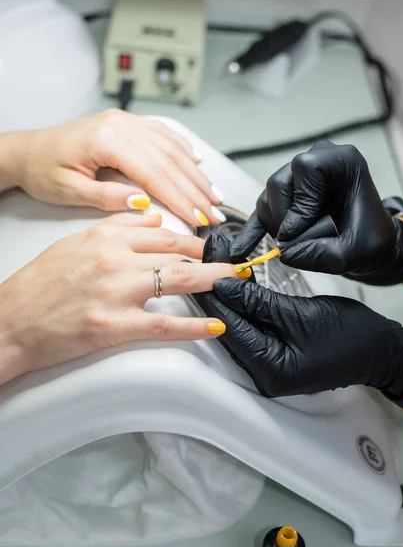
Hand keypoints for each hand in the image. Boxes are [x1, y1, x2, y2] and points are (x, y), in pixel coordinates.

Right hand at [0, 214, 243, 385]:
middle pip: (177, 252)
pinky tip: (213, 326)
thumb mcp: (73, 243)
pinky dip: (193, 326)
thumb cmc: (38, 286)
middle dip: (211, 256)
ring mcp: (115, 293)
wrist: (11, 322)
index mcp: (104, 237)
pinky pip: (164, 324)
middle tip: (235, 262)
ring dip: (213, 281)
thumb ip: (115, 227)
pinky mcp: (113, 326)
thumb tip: (153, 219)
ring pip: (177, 281)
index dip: (194, 238)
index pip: (162, 232)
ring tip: (235, 282)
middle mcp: (113, 260)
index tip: (211, 243)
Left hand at [13, 110, 225, 226]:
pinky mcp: (128, 124)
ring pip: (172, 148)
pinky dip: (184, 150)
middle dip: (196, 190)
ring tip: (214, 195)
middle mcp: (121, 125)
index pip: (155, 174)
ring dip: (196, 174)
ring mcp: (126, 121)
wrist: (29, 152)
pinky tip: (197, 163)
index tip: (199, 218)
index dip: (182, 199)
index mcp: (107, 139)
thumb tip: (144, 202)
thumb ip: (108, 196)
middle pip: (170, 161)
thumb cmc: (45, 171)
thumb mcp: (70, 190)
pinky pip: (163, 134)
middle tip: (215, 213)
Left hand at [195, 278, 402, 407]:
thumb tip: (224, 284)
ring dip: (230, 302)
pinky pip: (252, 332)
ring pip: (239, 330)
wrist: (381, 350)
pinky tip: (237, 291)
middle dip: (218, 298)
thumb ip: (258, 301)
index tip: (199, 272)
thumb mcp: (300, 313)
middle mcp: (265, 376)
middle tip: (204, 266)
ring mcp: (270, 369)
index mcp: (271, 370)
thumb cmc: (351, 336)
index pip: (230, 328)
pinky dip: (245, 311)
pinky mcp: (276, 359)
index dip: (213, 298)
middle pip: (230, 330)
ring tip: (215, 273)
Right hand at [231, 140, 402, 284]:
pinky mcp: (286, 199)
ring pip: (267, 198)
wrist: (371, 246)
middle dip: (284, 218)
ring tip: (296, 244)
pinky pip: (261, 211)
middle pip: (279, 183)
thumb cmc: (370, 242)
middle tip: (298, 241)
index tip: (306, 229)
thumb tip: (281, 251)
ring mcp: (298, 179)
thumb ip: (318, 254)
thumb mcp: (350, 253)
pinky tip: (241, 250)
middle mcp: (316, 162)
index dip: (301, 202)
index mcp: (341, 161)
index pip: (306, 168)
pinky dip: (252, 232)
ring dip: (275, 227)